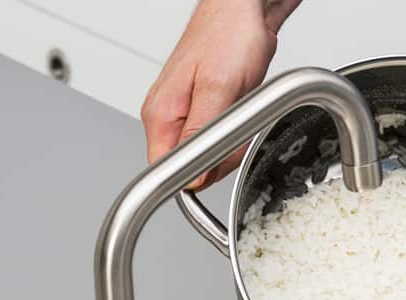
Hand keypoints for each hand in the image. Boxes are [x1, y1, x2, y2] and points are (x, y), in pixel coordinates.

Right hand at [141, 0, 298, 188]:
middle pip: (193, 166)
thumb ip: (203, 134)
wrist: (244, 8)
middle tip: (240, 126)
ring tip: (241, 110)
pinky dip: (238, 132)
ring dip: (233, 143)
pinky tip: (243, 111)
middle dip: (222, 158)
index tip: (220, 158)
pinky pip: (220, 137)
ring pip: (210, 153)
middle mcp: (168, 116)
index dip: (198, 176)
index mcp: (161, 114)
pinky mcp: (204, 108)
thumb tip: (193, 175)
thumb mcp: (219, 88)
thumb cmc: (230, 36)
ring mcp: (185, 112)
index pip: (168, 172)